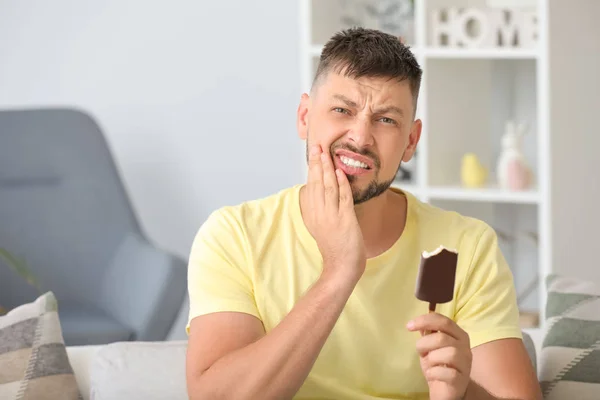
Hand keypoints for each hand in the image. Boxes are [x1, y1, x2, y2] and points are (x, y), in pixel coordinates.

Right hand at [305, 144, 365, 283]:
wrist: (341, 266)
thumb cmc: (334, 248)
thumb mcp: (321, 226)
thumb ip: (320, 209)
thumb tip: (319, 192)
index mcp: (312, 214)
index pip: (311, 185)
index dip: (312, 168)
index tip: (313, 153)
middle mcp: (319, 213)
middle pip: (317, 183)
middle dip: (317, 162)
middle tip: (317, 146)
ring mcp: (331, 216)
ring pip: (328, 187)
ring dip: (327, 168)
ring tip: (326, 153)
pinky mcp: (344, 220)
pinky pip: (342, 197)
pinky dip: (341, 183)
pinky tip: (340, 172)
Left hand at [407, 313, 471, 399]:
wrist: (446, 389)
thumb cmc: (438, 364)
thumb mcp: (430, 346)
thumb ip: (427, 333)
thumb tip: (417, 322)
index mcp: (458, 334)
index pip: (444, 321)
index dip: (425, 321)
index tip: (409, 326)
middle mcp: (465, 347)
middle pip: (442, 338)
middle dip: (425, 344)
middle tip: (421, 352)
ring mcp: (465, 364)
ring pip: (450, 353)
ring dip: (432, 358)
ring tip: (429, 364)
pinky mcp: (461, 380)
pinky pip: (449, 373)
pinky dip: (435, 373)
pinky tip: (431, 374)